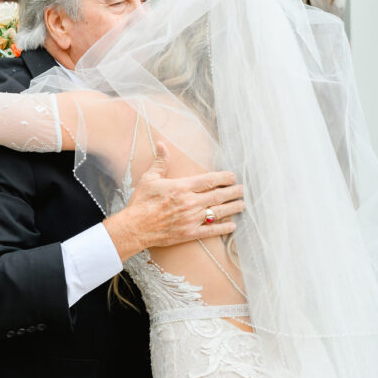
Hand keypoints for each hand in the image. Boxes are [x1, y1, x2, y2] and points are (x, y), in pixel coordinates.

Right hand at [103, 142, 244, 261]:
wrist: (135, 227)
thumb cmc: (141, 202)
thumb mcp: (149, 178)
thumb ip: (160, 162)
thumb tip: (162, 144)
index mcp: (182, 187)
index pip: (209, 180)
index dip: (224, 177)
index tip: (233, 176)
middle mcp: (190, 202)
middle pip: (217, 195)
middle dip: (233, 192)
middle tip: (242, 190)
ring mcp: (191, 219)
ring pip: (217, 212)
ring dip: (232, 208)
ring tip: (242, 204)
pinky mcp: (189, 233)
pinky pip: (210, 231)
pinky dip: (223, 228)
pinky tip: (232, 226)